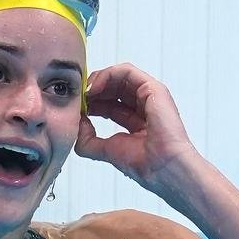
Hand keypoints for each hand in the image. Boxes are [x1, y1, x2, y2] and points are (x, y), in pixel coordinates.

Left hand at [75, 63, 194, 187]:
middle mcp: (143, 106)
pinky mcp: (153, 88)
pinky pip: (126, 71)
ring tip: (84, 92)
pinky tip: (94, 88)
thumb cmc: (143, 163)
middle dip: (92, 90)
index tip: (76, 108)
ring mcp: (149, 96)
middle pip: (112, 88)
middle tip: (77, 97)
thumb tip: (76, 123)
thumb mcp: (105, 150)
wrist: (162, 167)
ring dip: (97, 80)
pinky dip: (106, 75)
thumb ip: (87, 140)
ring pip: (118, 76)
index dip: (90, 102)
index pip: (108, 104)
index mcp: (135, 121)